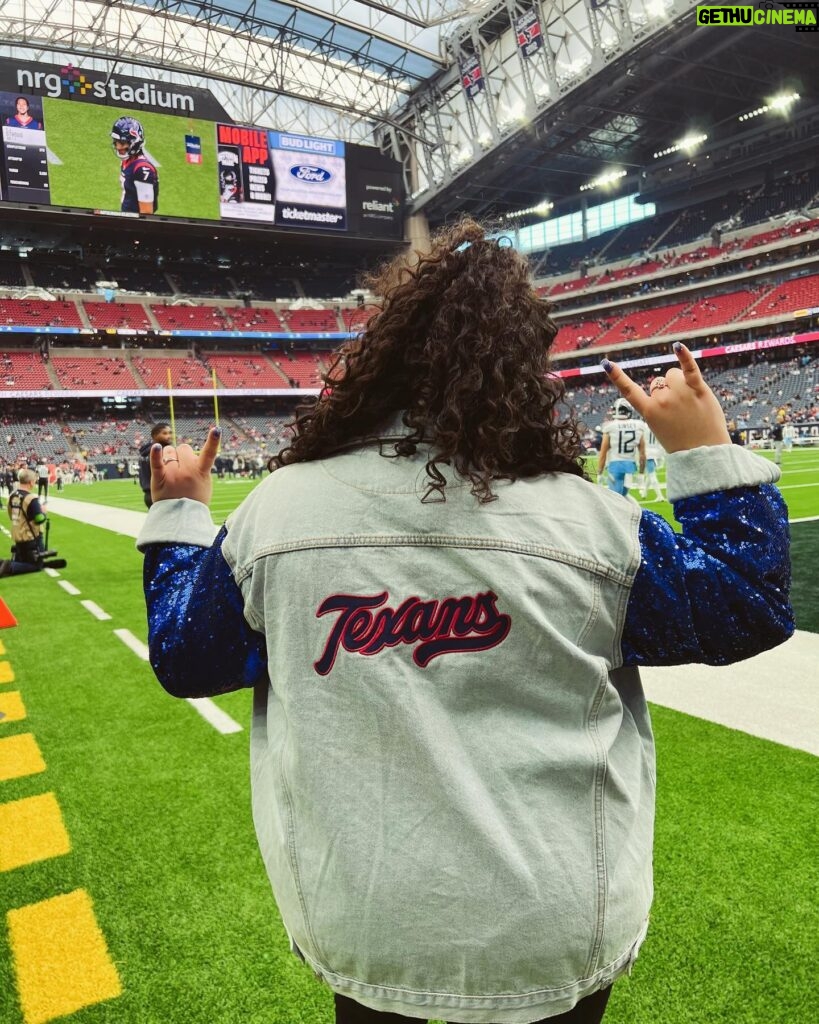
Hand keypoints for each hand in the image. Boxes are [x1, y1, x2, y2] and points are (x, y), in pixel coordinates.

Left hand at [150, 427, 219, 504]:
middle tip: (181, 470)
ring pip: (168, 451)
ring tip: (170, 473)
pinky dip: (155, 455)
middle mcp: (188, 471)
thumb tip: (188, 452)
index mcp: (201, 472)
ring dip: (168, 457)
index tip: (216, 429)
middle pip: (183, 448)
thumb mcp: (205, 483)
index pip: (209, 453)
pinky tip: (156, 447)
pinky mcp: (159, 479)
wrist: (181, 518)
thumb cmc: (194, 500)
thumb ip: (200, 467)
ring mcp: (173, 475)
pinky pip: (156, 463)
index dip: (213, 440)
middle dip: (181, 454)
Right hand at [603, 344, 729, 453]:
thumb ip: (660, 406)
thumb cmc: (684, 443)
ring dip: (681, 382)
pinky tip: (677, 347)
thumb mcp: (661, 428)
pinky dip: (684, 356)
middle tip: (681, 413)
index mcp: (649, 412)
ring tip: (692, 403)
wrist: (704, 454)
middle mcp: (661, 400)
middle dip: (668, 391)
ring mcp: (680, 394)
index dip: (617, 376)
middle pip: (659, 382)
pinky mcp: (698, 389)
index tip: (606, 363)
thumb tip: (668, 380)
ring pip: (674, 374)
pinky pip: (689, 368)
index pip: (629, 391)